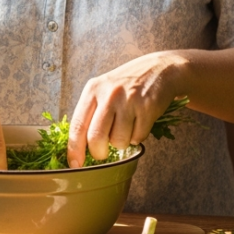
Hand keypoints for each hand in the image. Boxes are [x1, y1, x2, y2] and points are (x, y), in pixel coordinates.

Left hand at [67, 52, 188, 168]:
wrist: (159, 69)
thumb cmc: (127, 85)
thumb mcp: (103, 90)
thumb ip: (90, 113)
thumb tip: (77, 145)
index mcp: (92, 90)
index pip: (77, 125)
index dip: (74, 149)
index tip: (75, 164)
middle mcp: (109, 94)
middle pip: (96, 138)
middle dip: (99, 153)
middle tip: (103, 153)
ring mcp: (129, 101)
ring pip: (118, 141)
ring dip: (122, 143)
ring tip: (126, 128)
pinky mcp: (147, 108)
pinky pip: (137, 137)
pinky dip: (137, 137)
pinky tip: (139, 122)